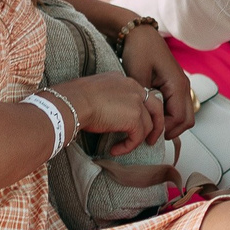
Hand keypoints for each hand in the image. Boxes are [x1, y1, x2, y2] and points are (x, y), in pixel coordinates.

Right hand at [50, 73, 165, 154]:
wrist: (73, 102)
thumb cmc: (75, 98)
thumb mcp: (94, 91)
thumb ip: (107, 98)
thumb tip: (107, 113)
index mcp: (123, 80)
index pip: (140, 95)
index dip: (141, 110)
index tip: (136, 122)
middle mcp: (133, 88)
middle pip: (156, 106)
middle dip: (156, 124)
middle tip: (150, 138)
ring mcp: (136, 102)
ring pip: (148, 124)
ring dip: (138, 139)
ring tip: (125, 148)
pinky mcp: (134, 118)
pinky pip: (138, 137)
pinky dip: (128, 146)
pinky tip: (115, 150)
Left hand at [117, 23, 194, 139]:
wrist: (137, 33)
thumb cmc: (138, 50)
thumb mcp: (138, 76)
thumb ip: (145, 99)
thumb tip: (145, 119)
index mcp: (177, 84)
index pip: (179, 118)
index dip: (165, 130)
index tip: (147, 134)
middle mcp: (183, 86)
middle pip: (187, 120)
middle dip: (171, 131)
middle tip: (151, 136)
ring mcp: (180, 85)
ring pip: (184, 115)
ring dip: (171, 124)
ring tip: (151, 127)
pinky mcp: (174, 85)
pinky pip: (177, 107)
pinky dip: (169, 116)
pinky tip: (153, 116)